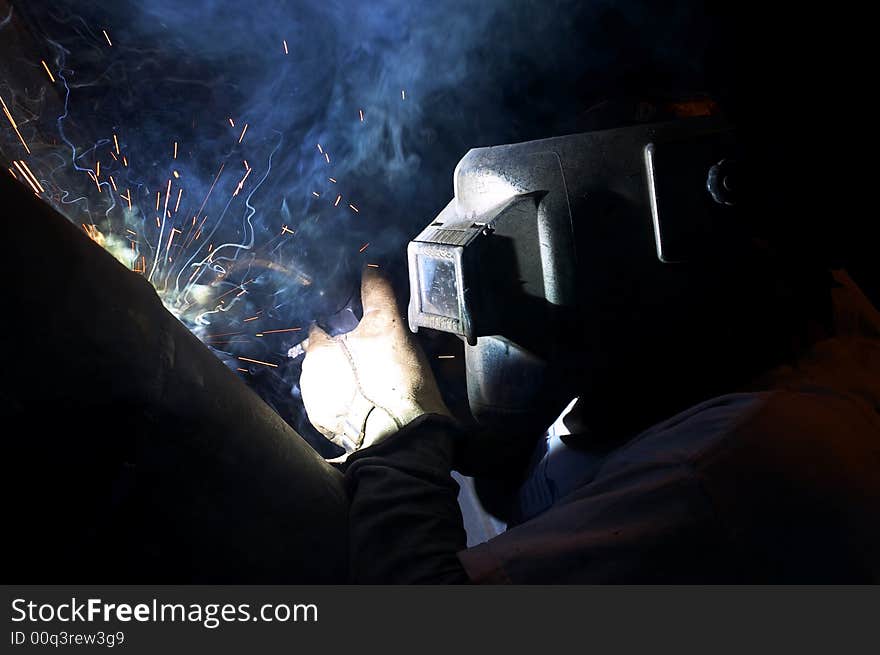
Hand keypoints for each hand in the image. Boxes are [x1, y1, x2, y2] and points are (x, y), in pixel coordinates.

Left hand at [299, 268, 451, 460]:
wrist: (403, 440)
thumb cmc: (394, 382)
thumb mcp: (390, 328)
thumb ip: (377, 294)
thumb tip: (370, 268)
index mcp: (317, 351)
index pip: (323, 324)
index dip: (345, 321)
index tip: (365, 326)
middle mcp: (309, 380)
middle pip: (329, 354)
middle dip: (348, 351)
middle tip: (379, 356)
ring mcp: (319, 407)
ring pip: (333, 380)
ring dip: (350, 378)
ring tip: (380, 381)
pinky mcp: (330, 429)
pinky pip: (339, 406)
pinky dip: (352, 402)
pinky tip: (374, 401)